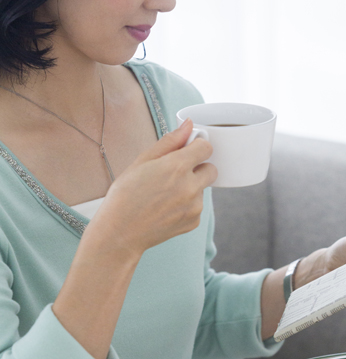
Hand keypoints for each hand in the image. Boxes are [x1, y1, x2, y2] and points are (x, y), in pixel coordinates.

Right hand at [89, 119, 217, 255]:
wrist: (120, 232)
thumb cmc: (125, 195)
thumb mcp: (142, 161)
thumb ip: (169, 141)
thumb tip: (188, 125)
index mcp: (177, 167)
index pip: (206, 147)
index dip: (196, 147)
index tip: (187, 151)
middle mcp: (190, 187)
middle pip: (211, 169)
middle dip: (198, 167)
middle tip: (176, 174)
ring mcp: (194, 206)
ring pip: (203, 189)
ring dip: (191, 187)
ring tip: (164, 195)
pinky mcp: (194, 221)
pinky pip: (197, 206)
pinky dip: (187, 205)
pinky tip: (166, 208)